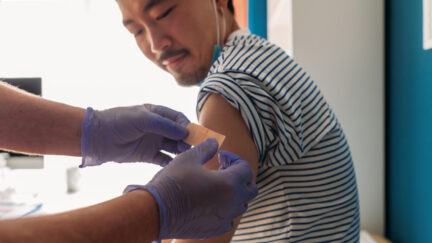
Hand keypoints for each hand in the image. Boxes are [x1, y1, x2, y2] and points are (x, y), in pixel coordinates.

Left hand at [80, 104, 189, 166]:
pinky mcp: (147, 155)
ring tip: (185, 156)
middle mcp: (157, 127)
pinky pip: (163, 159)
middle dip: (186, 140)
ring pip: (172, 147)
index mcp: (156, 113)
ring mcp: (153, 141)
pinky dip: (170, 162)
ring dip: (180, 151)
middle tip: (191, 148)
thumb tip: (185, 133)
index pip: (178, 118)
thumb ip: (164, 125)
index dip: (186, 126)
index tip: (192, 134)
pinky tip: (176, 166)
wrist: (97, 137)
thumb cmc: (119, 122)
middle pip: (178, 134)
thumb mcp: (143, 119)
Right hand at [124, 139, 257, 239]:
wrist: (155, 211)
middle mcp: (232, 203)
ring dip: (235, 193)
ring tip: (217, 185)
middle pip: (251, 189)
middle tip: (224, 170)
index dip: (235, 159)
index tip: (221, 157)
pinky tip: (212, 203)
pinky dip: (226, 210)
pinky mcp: (214, 230)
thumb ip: (205, 149)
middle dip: (241, 176)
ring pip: (242, 205)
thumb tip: (214, 143)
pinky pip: (230, 219)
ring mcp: (224, 218)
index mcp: (229, 184)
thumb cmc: (172, 183)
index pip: (246, 169)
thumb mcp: (188, 158)